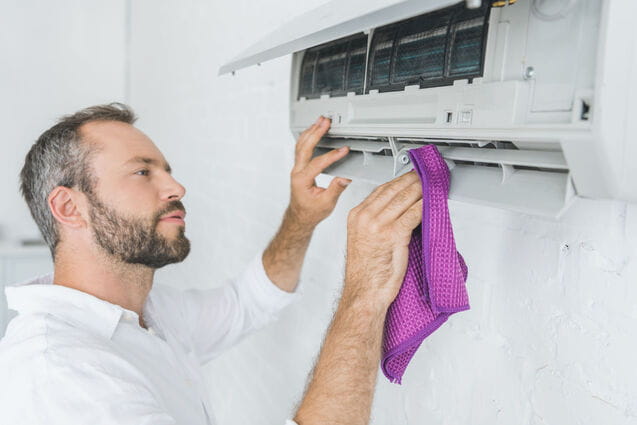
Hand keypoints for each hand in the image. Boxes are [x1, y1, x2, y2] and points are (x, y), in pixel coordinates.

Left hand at [288, 116, 351, 227]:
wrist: (300, 217)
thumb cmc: (311, 212)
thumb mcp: (326, 204)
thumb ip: (335, 190)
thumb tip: (344, 178)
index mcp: (302, 181)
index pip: (317, 164)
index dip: (332, 156)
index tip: (343, 150)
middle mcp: (297, 173)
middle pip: (304, 147)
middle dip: (315, 133)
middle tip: (325, 122)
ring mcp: (297, 169)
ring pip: (300, 145)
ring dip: (310, 131)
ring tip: (320, 121)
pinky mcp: (299, 167)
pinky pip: (301, 148)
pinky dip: (308, 137)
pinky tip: (313, 130)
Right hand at [343, 170, 422, 308]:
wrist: (364, 293)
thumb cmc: (366, 272)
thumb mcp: (364, 239)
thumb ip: (375, 222)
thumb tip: (396, 210)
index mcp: (356, 216)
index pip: (380, 190)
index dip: (398, 181)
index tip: (409, 178)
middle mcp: (365, 217)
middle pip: (393, 190)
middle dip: (412, 181)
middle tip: (425, 176)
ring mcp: (377, 225)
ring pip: (404, 199)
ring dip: (420, 190)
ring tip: (431, 185)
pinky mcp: (392, 235)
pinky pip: (413, 214)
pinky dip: (424, 206)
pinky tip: (431, 203)